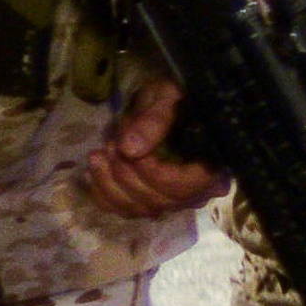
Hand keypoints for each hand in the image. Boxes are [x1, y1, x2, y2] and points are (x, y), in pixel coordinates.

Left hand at [79, 78, 227, 219]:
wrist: (170, 103)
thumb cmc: (176, 95)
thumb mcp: (168, 96)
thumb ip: (154, 120)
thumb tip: (129, 149)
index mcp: (213, 165)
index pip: (183, 187)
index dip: (152, 173)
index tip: (128, 148)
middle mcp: (198, 191)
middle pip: (158, 201)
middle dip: (125, 175)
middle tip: (110, 144)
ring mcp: (174, 200)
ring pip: (140, 209)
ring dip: (111, 184)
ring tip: (97, 155)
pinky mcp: (153, 202)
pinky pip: (126, 210)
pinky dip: (104, 195)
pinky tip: (92, 173)